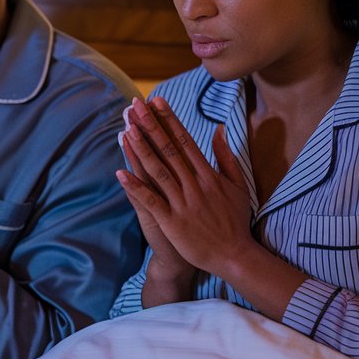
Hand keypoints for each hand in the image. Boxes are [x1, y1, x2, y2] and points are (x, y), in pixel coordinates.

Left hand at [117, 95, 254, 278]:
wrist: (235, 256)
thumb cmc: (235, 221)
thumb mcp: (238, 185)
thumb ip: (226, 157)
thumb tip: (219, 130)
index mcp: (209, 175)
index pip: (185, 141)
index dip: (169, 120)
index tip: (156, 101)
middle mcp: (195, 185)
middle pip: (169, 150)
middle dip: (151, 126)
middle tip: (135, 106)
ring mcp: (183, 203)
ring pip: (159, 171)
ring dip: (141, 150)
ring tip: (126, 130)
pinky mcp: (173, 222)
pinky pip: (151, 201)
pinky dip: (136, 188)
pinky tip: (120, 173)